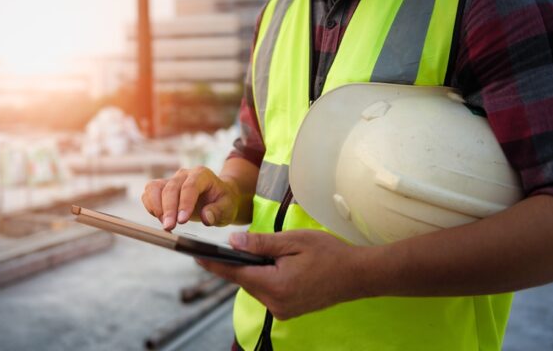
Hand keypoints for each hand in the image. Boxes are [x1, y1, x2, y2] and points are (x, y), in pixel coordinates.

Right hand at [141, 166, 240, 230]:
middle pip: (170, 188)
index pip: (190, 186)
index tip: (182, 221)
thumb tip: (206, 217)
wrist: (217, 197)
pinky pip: (149, 193)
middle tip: (169, 227)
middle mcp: (184, 174)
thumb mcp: (228, 208)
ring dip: (156, 207)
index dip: (184, 203)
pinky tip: (160, 219)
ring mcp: (171, 180)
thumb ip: (218, 212)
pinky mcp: (162, 188)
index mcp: (202, 175)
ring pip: (155, 188)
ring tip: (165, 224)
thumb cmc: (223, 201)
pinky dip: (150, 206)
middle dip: (168, 209)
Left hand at [196, 230, 371, 319]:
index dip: (212, 263)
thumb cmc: (329, 254)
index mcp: (275, 285)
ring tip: (264, 253)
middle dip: (237, 263)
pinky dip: (266, 278)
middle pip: (244, 280)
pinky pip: (268, 292)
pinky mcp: (288, 311)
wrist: (358, 275)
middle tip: (231, 244)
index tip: (194, 255)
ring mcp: (282, 310)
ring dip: (254, 270)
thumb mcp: (292, 241)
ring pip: (255, 286)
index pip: (234, 273)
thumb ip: (260, 243)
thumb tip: (232, 243)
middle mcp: (275, 303)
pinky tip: (275, 265)